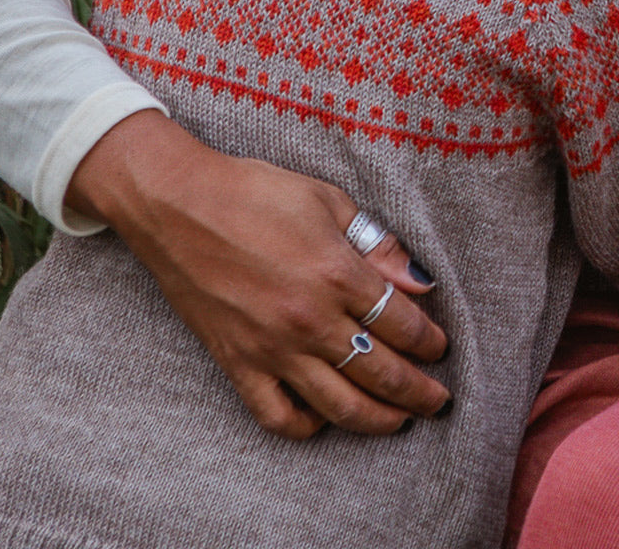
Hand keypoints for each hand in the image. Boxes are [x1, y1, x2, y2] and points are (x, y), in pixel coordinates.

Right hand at [67, 109, 450, 438]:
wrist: (178, 204)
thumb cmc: (254, 191)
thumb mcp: (326, 200)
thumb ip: (377, 244)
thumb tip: (419, 281)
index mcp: (337, 273)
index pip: (403, 323)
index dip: (430, 340)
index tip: (441, 347)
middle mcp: (310, 319)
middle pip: (382, 373)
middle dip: (420, 392)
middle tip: (438, 400)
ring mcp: (273, 348)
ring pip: (340, 406)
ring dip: (379, 419)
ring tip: (399, 419)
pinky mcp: (238, 363)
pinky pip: (279, 416)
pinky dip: (308, 427)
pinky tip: (325, 418)